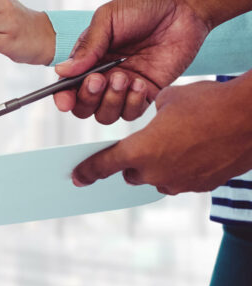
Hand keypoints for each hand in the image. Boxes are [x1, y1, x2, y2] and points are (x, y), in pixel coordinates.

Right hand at [52, 0, 210, 123]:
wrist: (184, 5)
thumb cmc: (143, 5)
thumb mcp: (108, 18)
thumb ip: (87, 46)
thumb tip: (62, 71)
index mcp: (88, 58)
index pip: (67, 86)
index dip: (63, 97)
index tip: (65, 100)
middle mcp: (104, 75)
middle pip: (84, 106)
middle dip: (88, 98)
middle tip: (99, 79)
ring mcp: (126, 85)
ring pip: (106, 114)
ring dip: (111, 101)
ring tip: (124, 77)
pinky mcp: (149, 91)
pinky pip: (133, 112)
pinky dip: (133, 103)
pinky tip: (140, 82)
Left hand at [71, 74, 251, 193]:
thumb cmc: (209, 103)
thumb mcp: (170, 99)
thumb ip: (152, 113)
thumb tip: (153, 114)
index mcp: (141, 151)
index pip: (105, 165)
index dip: (88, 171)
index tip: (77, 178)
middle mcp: (157, 173)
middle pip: (132, 173)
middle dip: (133, 161)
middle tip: (143, 144)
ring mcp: (181, 183)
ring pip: (158, 178)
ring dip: (160, 165)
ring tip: (177, 142)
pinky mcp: (202, 186)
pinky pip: (183, 179)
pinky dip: (183, 167)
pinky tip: (197, 149)